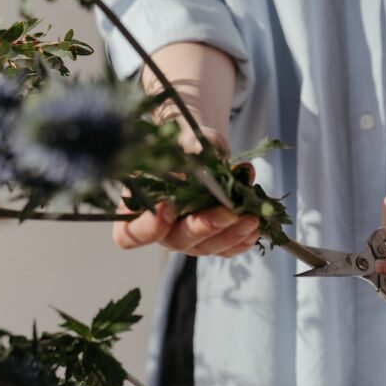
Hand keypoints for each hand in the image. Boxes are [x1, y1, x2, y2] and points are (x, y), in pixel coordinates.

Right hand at [112, 126, 260, 257]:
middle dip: (204, 227)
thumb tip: (199, 153)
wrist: (200, 149)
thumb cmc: (183, 143)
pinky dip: (241, 241)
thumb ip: (188, 145)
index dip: (148, 227)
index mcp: (138, 206)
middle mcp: (159, 228)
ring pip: (205, 247)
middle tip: (228, 213)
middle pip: (176, 240)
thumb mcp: (184, 137)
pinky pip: (224, 249)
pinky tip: (254, 230)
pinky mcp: (209, 240)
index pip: (130, 233)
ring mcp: (186, 237)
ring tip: (252, 219)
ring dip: (230, 235)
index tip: (168, 208)